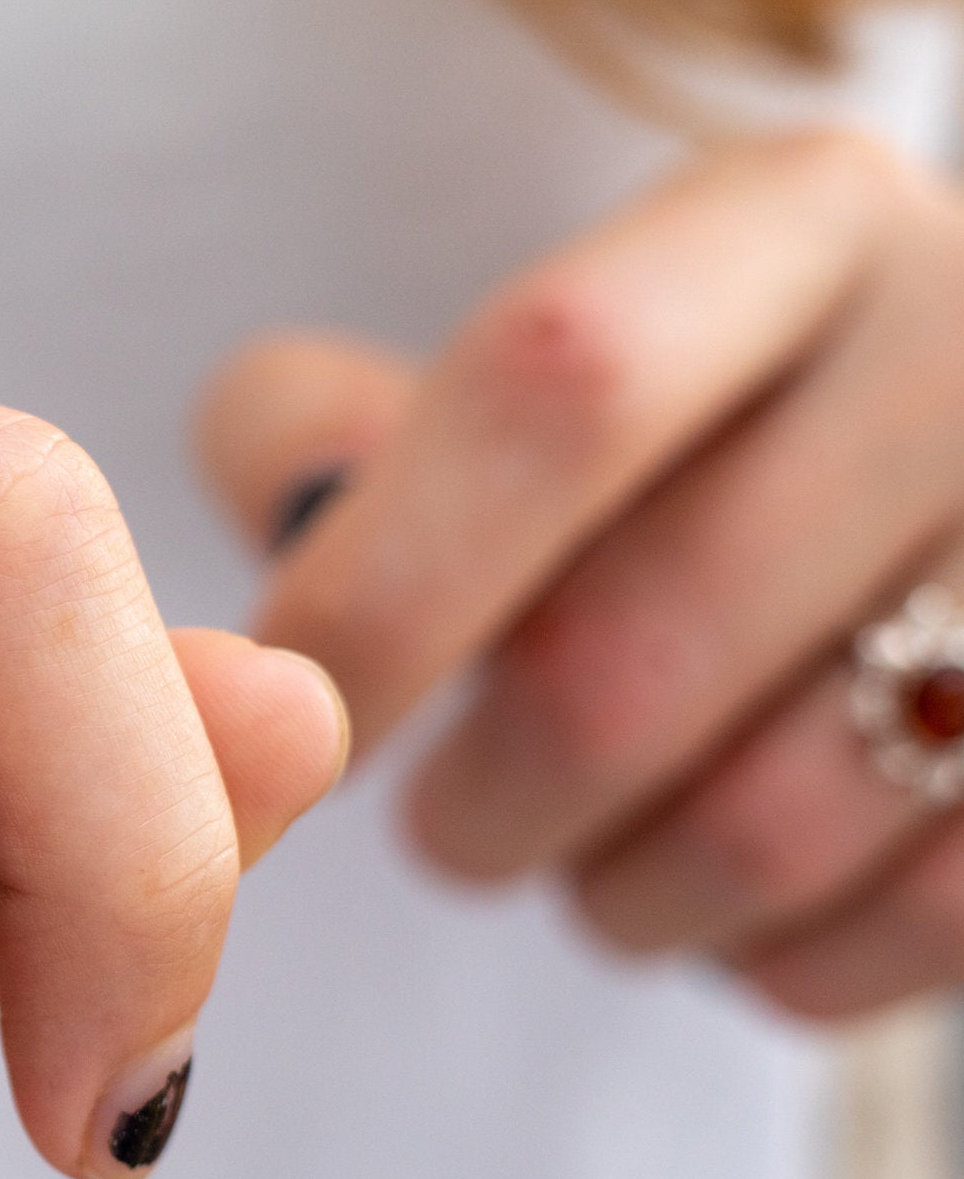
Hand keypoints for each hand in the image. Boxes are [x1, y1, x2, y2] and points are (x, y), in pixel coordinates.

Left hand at [200, 130, 963, 1021]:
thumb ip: (345, 434)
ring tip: (590, 842)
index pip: (558, 391)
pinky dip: (765, 959)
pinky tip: (731, 892)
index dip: (385, 580)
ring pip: (758, 830)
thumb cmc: (697, 442)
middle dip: (481, 794)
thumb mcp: (543, 356)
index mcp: (801, 219)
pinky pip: (899, 931)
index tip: (291, 707)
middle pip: (624, 661)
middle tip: (448, 812)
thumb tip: (278, 550)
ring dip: (614, 887)